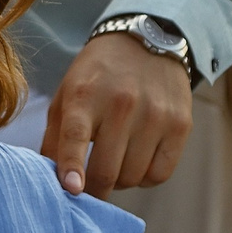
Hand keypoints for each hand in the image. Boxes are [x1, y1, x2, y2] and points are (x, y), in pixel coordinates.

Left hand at [41, 33, 192, 194]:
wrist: (146, 41)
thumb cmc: (97, 76)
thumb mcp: (66, 94)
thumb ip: (55, 138)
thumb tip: (52, 182)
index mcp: (85, 94)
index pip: (77, 136)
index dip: (72, 166)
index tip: (72, 189)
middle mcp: (122, 103)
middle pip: (106, 169)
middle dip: (93, 190)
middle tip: (88, 191)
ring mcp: (154, 115)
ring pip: (132, 177)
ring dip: (119, 181)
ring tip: (115, 162)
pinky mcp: (180, 125)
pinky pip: (159, 174)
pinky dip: (145, 178)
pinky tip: (137, 160)